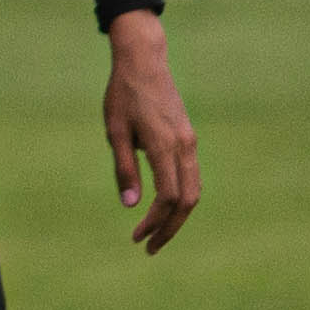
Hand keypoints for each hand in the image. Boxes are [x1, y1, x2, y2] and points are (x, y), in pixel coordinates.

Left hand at [103, 10, 198, 253]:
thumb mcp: (115, 132)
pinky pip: (192, 176)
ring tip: (157, 233)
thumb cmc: (123, 95)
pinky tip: (164, 208)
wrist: (144, 61)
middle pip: (187, 200)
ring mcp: (189, 142)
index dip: (154, 222)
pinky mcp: (188, 138)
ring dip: (177, 216)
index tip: (136, 237)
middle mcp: (183, 146)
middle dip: (170, 228)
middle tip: (149, 248)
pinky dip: (181, 198)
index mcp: (164, 145)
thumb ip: (124, 168)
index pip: (167, 197)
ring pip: (194, 190)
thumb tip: (130, 205)